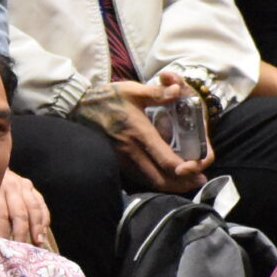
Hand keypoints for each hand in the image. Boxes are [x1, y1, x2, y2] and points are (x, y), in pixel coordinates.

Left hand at [0, 169, 55, 250]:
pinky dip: (44, 219)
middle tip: (22, 250)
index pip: (1, 215)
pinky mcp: (31, 186)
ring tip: (38, 243)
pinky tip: (43, 233)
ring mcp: (23, 184)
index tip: (3, 249)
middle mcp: (10, 185)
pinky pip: (41, 204)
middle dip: (21, 234)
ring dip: (37, 228)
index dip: (3, 233)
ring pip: (34, 209)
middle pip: (19, 213)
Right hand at [77, 76, 209, 193]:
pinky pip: (139, 178)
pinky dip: (155, 181)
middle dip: (181, 184)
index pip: (166, 160)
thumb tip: (178, 91)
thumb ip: (157, 92)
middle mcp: (131, 151)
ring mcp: (123, 159)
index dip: (184, 170)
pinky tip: (165, 179)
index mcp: (139, 133)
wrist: (78, 107)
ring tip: (186, 184)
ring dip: (169, 186)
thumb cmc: (107, 97)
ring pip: (149, 181)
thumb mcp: (132, 90)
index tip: (197, 171)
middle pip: (160, 178)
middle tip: (197, 181)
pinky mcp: (117, 162)